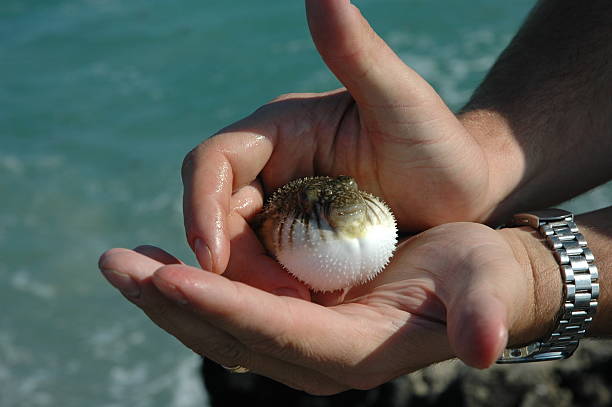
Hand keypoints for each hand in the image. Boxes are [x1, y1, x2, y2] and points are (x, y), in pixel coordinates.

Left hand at [98, 223, 560, 393]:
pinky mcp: (291, 324)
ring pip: (218, 325)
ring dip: (167, 296)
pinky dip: (191, 289)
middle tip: (116, 263)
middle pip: (230, 334)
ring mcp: (299, 343)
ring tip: (123, 262)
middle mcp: (316, 357)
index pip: (275, 333)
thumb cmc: (476, 276)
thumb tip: (485, 345)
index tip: (167, 275)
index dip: (222, 305)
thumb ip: (482, 315)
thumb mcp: (484, 287)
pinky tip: (164, 263)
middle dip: (171, 301)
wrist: (471, 285)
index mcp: (353, 351)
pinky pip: (229, 311)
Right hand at [183, 0, 520, 275]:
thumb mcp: (403, 101)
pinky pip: (266, 271)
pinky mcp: (297, 244)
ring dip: (250, 283)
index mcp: (277, 131)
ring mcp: (281, 209)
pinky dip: (271, 293)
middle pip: (218, 214)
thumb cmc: (438, 144)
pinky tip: (300, 311)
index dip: (202, 206)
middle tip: (275, 296)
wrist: (465, 192)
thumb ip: (358, 52)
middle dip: (228, 257)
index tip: (210, 256)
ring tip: (296, 307)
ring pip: (238, 249)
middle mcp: (270, 169)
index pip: (215, 163)